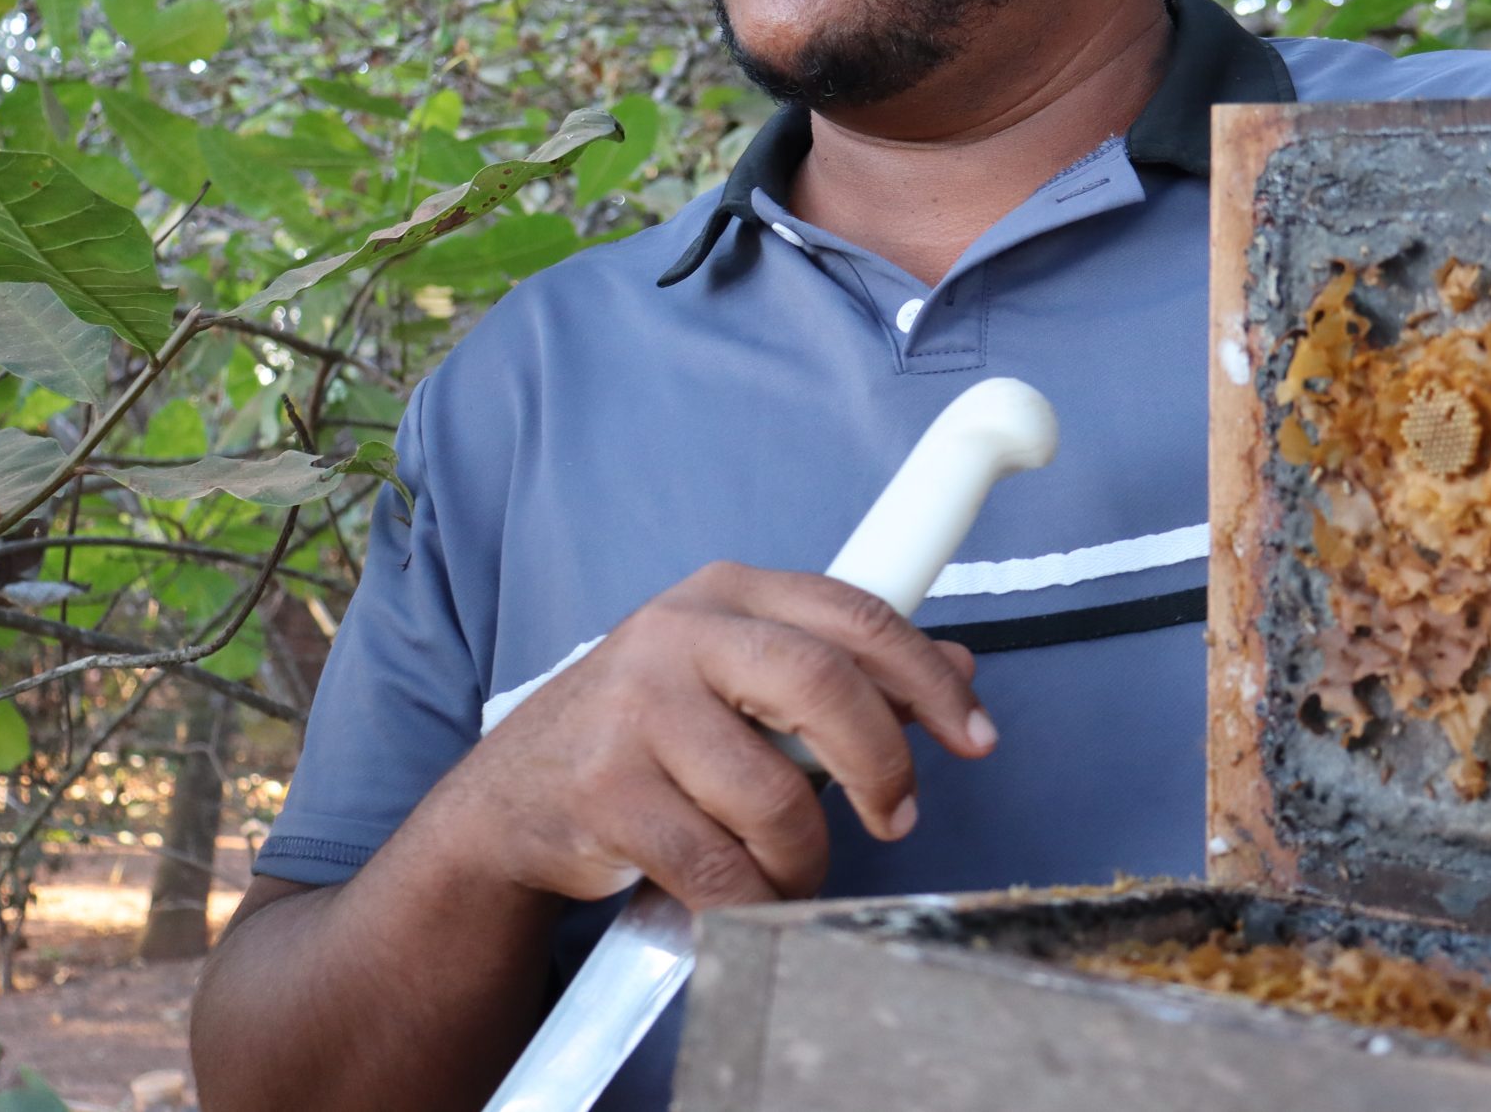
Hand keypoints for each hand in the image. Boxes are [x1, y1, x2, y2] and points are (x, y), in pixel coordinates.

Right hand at [421, 562, 995, 910]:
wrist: (514, 800)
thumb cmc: (649, 733)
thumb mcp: (743, 679)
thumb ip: (845, 671)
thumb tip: (960, 667)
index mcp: (728, 591)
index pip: (857, 618)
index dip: (930, 680)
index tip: (976, 737)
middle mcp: (678, 633)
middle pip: (825, 688)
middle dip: (883, 766)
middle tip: (900, 819)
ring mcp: (635, 710)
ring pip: (776, 797)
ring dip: (806, 856)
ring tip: (796, 871)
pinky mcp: (606, 791)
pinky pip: (719, 865)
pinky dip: (754, 899)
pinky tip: (751, 898)